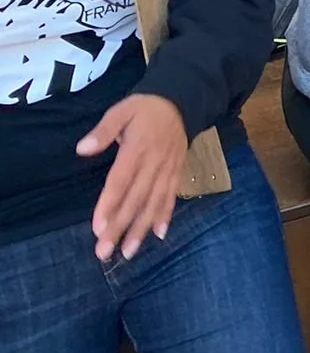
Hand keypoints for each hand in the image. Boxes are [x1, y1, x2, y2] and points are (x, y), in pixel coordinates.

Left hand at [78, 94, 186, 261]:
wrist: (183, 100)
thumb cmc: (145, 108)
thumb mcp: (122, 110)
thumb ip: (104, 130)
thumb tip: (83, 149)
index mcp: (138, 149)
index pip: (120, 181)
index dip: (109, 205)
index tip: (98, 229)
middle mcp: (154, 164)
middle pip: (135, 199)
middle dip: (120, 227)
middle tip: (105, 252)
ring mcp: (167, 170)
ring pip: (154, 203)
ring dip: (141, 228)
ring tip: (129, 252)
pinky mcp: (177, 172)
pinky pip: (171, 196)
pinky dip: (165, 215)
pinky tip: (159, 234)